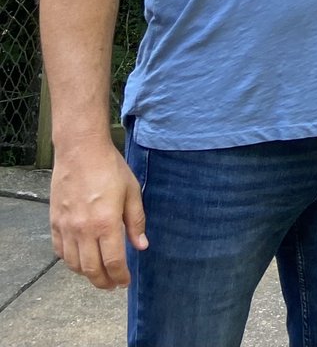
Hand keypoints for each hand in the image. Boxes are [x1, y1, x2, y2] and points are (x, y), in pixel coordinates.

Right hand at [50, 140, 147, 289]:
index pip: (113, 262)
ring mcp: (66, 228)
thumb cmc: (110, 168)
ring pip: (74, 264)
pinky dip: (70, 261)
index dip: (120, 276)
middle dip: (103, 282)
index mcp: (106, 223)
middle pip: (91, 269)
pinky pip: (60, 251)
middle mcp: (84, 230)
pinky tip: (80, 258)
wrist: (81, 151)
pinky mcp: (55, 222)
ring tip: (98, 273)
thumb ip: (136, 221)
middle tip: (112, 285)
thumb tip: (141, 246)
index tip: (125, 282)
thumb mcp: (132, 191)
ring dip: (86, 274)